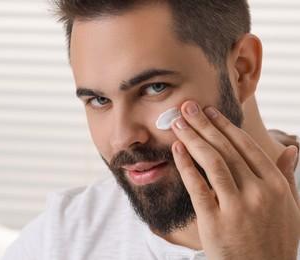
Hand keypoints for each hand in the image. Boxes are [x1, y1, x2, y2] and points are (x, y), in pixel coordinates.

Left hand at [171, 100, 299, 259]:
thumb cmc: (274, 239)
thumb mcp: (290, 208)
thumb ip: (287, 177)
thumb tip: (291, 149)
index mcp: (275, 185)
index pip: (245, 146)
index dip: (224, 126)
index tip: (209, 111)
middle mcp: (258, 193)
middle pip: (225, 149)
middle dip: (203, 124)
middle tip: (186, 107)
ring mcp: (237, 208)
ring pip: (212, 162)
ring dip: (192, 138)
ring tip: (177, 123)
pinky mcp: (215, 222)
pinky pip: (198, 187)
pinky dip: (186, 165)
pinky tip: (176, 149)